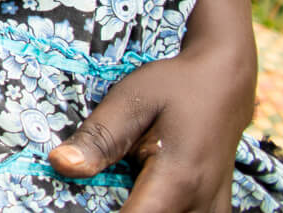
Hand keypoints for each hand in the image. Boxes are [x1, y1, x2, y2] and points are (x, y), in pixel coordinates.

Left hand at [48, 43, 254, 212]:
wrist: (223, 82)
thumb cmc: (175, 87)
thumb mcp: (130, 101)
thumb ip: (98, 138)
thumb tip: (60, 165)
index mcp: (178, 181)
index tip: (76, 204)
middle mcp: (200, 205)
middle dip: (116, 208)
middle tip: (96, 185)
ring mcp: (213, 212)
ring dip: (139, 208)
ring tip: (117, 186)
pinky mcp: (214, 211)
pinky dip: (157, 210)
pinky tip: (140, 193)